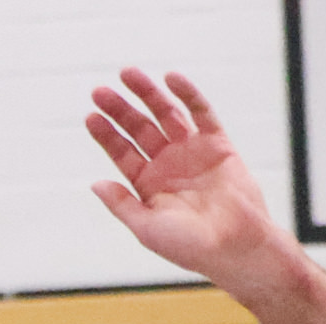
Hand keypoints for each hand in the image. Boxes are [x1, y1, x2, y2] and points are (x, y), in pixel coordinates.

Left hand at [84, 68, 290, 292]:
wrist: (236, 246)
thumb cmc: (191, 247)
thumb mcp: (146, 228)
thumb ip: (121, 204)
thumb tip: (95, 184)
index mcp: (148, 186)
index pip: (122, 152)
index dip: (106, 135)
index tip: (90, 117)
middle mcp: (168, 165)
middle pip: (140, 129)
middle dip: (121, 110)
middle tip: (100, 92)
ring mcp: (192, 152)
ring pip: (166, 115)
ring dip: (148, 94)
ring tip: (128, 74)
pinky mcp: (218, 144)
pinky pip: (202, 113)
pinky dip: (188, 94)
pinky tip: (171, 79)